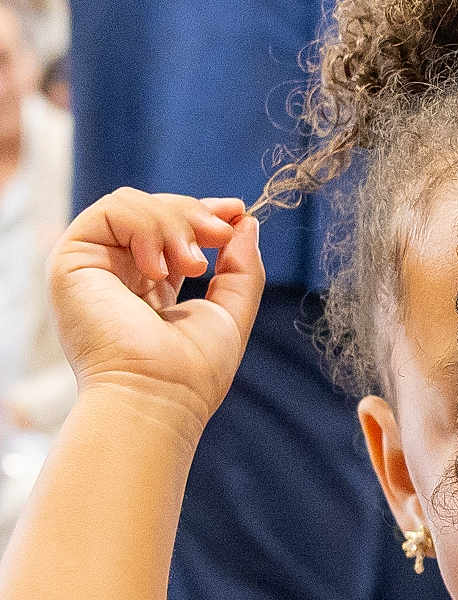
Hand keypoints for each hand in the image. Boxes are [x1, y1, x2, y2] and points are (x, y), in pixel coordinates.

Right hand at [48, 188, 264, 430]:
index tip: (236, 210)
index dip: (203, 212)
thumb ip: (242, 266)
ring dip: (174, 224)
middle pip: (154, 210)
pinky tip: (159, 270)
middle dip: (194, 215)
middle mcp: (117, 272)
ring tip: (192, 266)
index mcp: (148, 285)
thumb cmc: (193, 370)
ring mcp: (93, 265)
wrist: (159, 394)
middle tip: (219, 236)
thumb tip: (243, 219)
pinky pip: (112, 210)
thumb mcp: (231, 311)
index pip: (171, 230)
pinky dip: (147, 228)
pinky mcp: (72, 259)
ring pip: (134, 204)